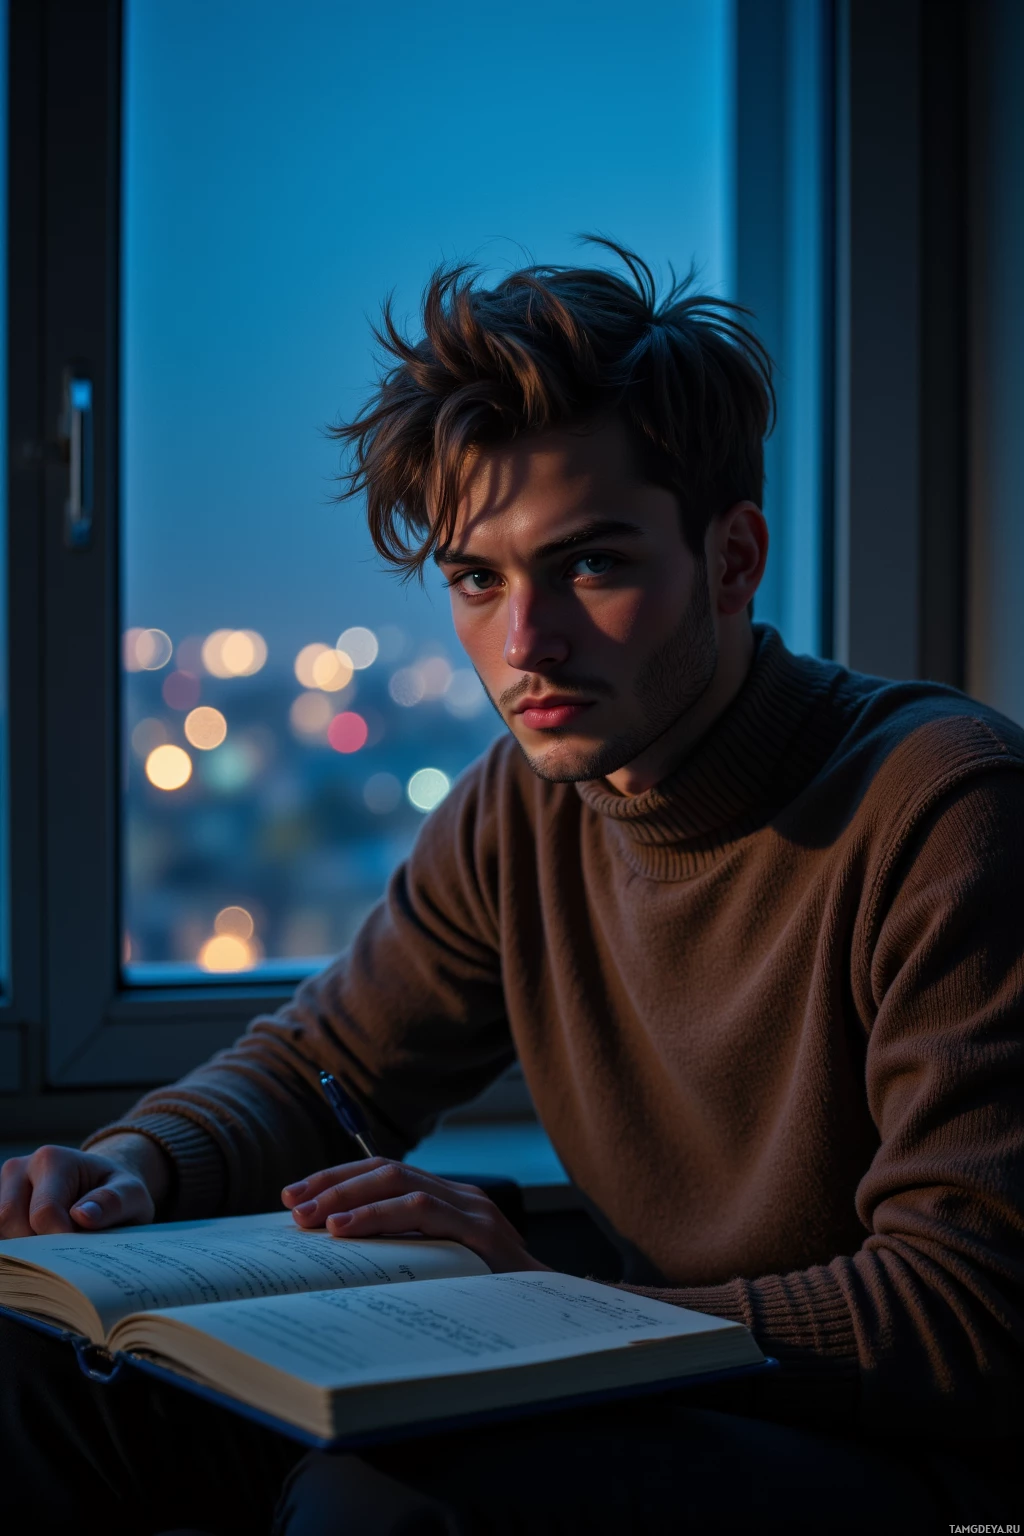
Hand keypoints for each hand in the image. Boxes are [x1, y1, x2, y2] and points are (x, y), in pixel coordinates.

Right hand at [0, 1135, 170, 1237]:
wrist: (103, 1185)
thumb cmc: (117, 1191)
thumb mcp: (132, 1193)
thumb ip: (113, 1202)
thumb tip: (83, 1216)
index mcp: (52, 1159)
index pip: (43, 1213)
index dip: (62, 1239)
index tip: (83, 1249)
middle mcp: (20, 1168)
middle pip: (13, 1223)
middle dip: (42, 1246)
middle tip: (71, 1249)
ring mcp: (5, 1187)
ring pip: (1, 1231)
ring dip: (28, 1249)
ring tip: (59, 1245)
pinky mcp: (0, 1205)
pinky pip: (1, 1236)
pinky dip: (20, 1250)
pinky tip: (44, 1248)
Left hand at [282, 1158, 549, 1273]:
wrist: (547, 1313)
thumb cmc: (487, 1297)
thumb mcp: (437, 1268)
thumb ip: (402, 1251)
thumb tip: (335, 1251)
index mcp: (446, 1198)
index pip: (383, 1170)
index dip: (337, 1178)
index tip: (295, 1194)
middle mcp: (459, 1194)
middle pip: (385, 1169)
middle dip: (334, 1184)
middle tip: (293, 1204)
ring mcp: (472, 1208)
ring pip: (400, 1183)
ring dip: (350, 1198)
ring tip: (314, 1219)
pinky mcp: (480, 1230)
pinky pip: (423, 1212)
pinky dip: (380, 1216)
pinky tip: (347, 1230)